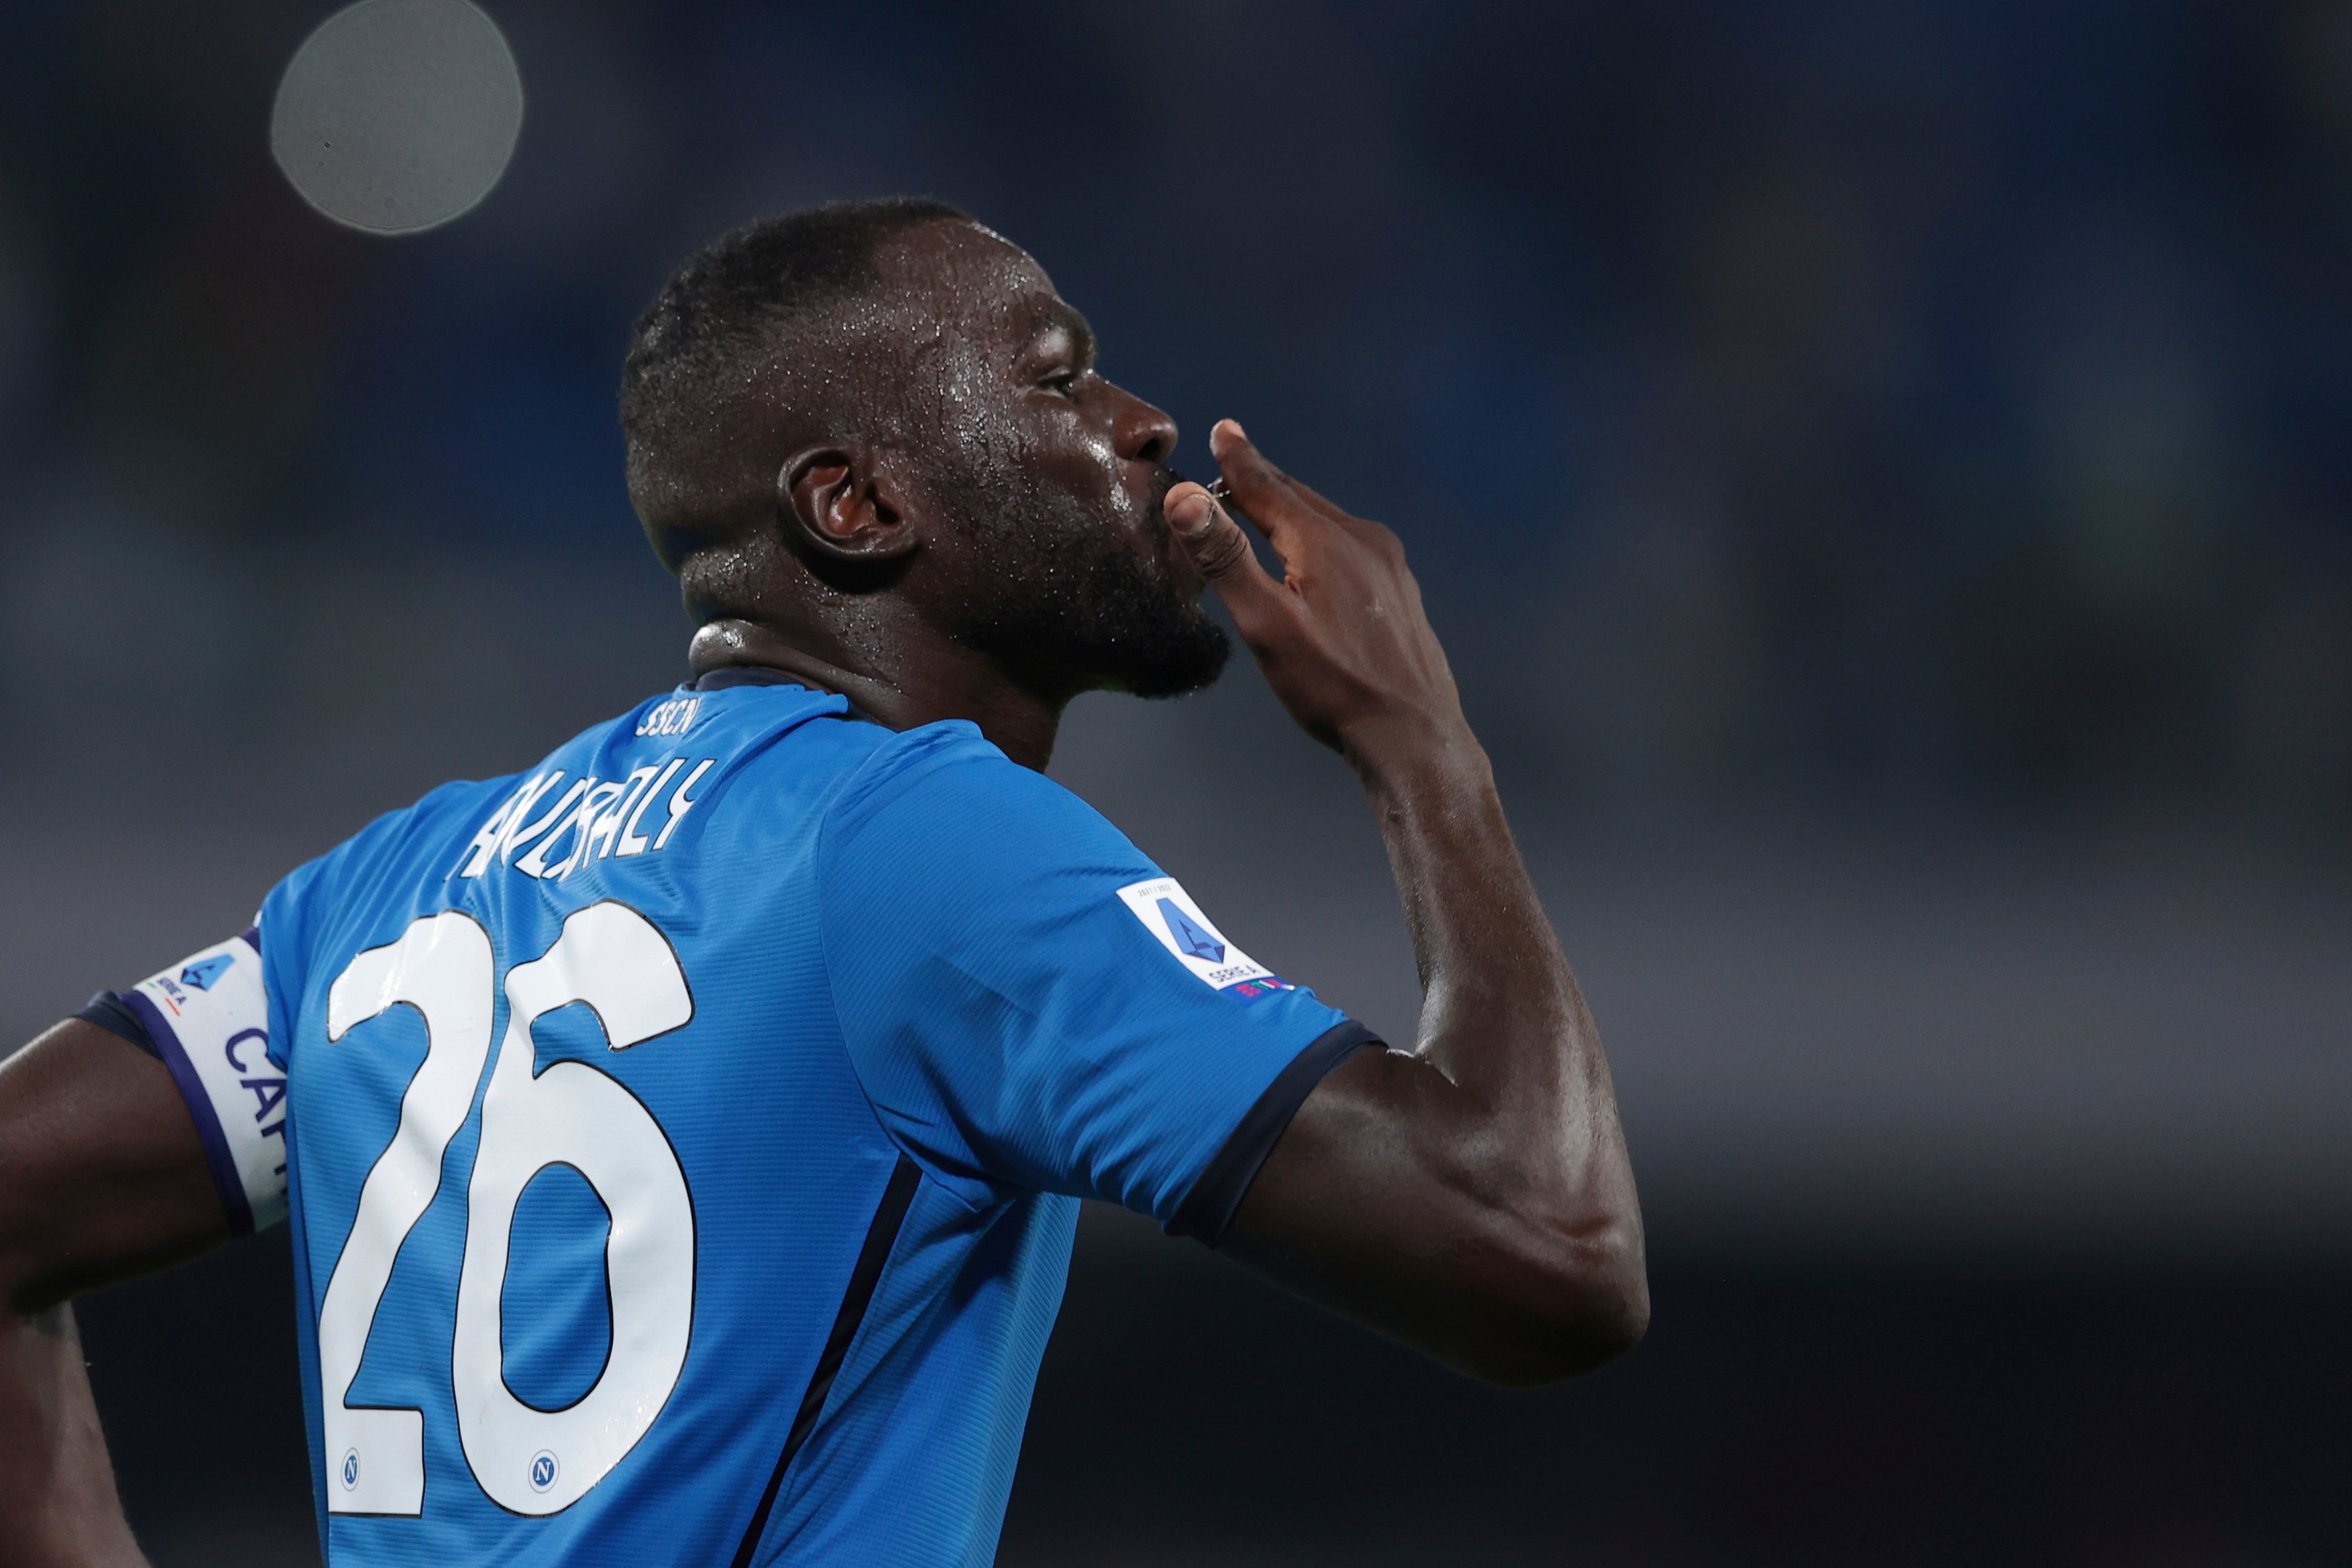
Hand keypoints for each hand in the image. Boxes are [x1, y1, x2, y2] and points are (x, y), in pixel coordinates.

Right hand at [1165, 421, 1468, 763]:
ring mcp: (1389, 564)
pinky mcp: (1400, 590)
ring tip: (1266, 508)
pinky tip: (1316, 561)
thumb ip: (1224, 558)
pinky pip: (1351, 547)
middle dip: (1263, 483)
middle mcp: (1362, 538)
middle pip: (1299, 500)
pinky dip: (1320, 540)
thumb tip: (1183, 497)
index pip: (1267, 486)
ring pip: (1328, 522)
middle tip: (1234, 464)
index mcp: (1323, 539)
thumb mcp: (1266, 624)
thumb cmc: (1333, 685)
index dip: (1238, 460)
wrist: (1413, 734)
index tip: (1224, 429)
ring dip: (1293, 512)